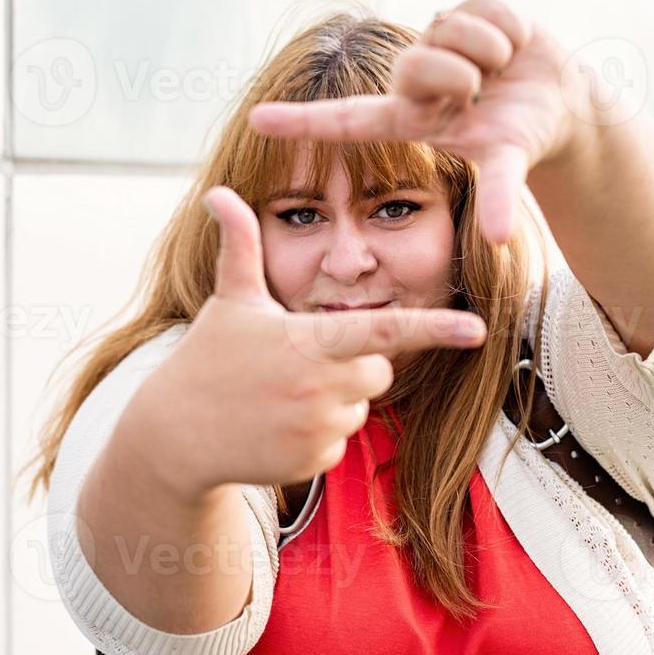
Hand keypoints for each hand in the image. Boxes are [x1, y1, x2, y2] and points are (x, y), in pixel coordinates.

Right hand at [132, 186, 487, 493]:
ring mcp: (318, 430)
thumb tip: (218, 191)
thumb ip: (240, 245)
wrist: (174, 435)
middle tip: (302, 361)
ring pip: (359, 406)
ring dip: (334, 399)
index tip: (479, 330)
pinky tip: (277, 426)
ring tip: (282, 395)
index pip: (384, 331)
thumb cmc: (207, 357)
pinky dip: (317, 434)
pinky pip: (340, 442)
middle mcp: (321, 387)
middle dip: (353, 363)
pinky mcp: (313, 463)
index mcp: (310, 340)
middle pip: (378, 370)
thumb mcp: (229, 300)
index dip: (435, 328)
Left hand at [248, 0, 586, 244]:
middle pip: (416, 63)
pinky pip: (486, 8)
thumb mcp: (505, 165)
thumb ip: (499, 197)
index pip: (346, 120)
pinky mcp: (464, 7)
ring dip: (493, 53)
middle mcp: (413, 77)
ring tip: (501, 72)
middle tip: (481, 92)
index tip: (256, 123)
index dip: (303, 122)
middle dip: (460, 77)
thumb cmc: (519, 137)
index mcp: (407, 117)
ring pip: (453, 29)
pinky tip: (514, 49)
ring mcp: (436, 40)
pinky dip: (512, 30)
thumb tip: (498, 239)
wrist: (558, 103)